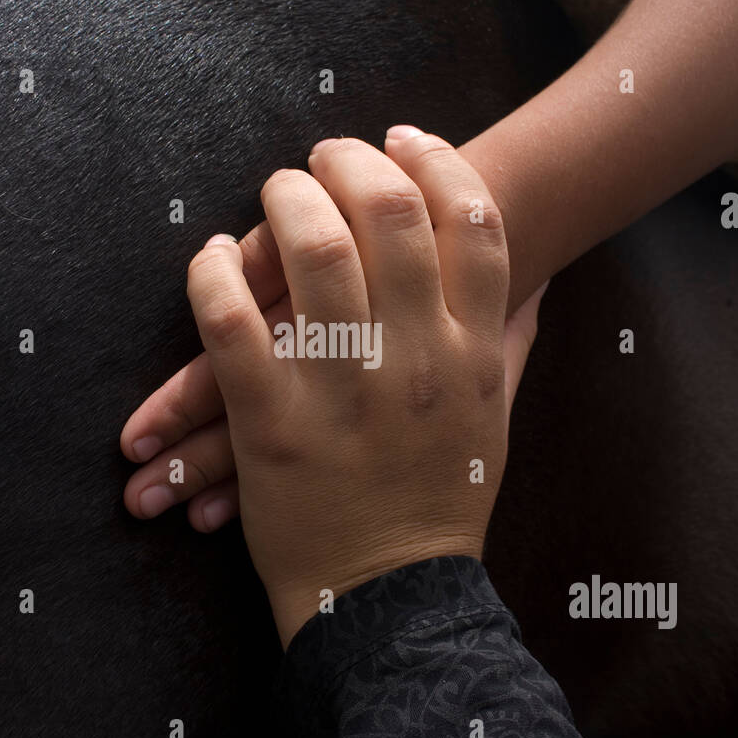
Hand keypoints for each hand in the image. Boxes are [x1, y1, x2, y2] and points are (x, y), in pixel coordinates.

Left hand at [174, 127, 545, 646]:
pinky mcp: (275, 427)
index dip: (435, 163)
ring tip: (272, 193)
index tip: (401, 140)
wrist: (394, 597)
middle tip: (322, 156)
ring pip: (316, 256)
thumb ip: (507, 343)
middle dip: (350, 165)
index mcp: (474, 352)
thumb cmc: (441, 499)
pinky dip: (212, 276)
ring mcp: (346, 392)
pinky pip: (233, 326)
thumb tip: (529, 279)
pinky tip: (208, 257)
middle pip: (391, 216)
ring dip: (285, 203)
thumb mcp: (493, 416)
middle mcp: (418, 360)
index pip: (474, 221)